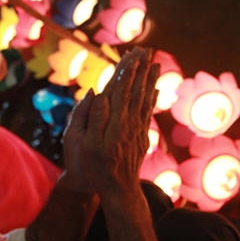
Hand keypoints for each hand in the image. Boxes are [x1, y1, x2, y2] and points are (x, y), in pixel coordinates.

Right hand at [61, 47, 159, 195]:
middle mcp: (128, 123)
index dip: (127, 71)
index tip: (132, 55)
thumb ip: (90, 116)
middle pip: (136, 90)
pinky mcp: (141, 137)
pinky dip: (152, 98)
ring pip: (145, 99)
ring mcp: (137, 130)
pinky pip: (148, 112)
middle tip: (146, 50)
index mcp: (113, 121)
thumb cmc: (93, 167)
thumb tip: (98, 92)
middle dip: (140, 69)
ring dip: (150, 80)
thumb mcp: (83, 143)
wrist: (117, 190)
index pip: (121, 90)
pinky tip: (156, 89)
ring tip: (155, 63)